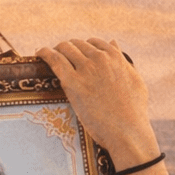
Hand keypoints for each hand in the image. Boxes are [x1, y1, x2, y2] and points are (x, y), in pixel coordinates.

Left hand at [36, 38, 159, 169]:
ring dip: (56, 50)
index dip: (84, 48)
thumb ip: (123, 61)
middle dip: (68, 49)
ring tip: (49, 56)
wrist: (128, 131)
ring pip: (64, 48)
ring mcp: (86, 69)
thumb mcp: (135, 80)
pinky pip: (54, 59)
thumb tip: (113, 43)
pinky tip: (39, 53)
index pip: (94, 43)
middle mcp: (100, 58)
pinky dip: (44, 53)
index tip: (77, 55)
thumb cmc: (134, 111)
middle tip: (61, 58)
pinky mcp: (73, 82)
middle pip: (77, 45)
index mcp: (115, 57)